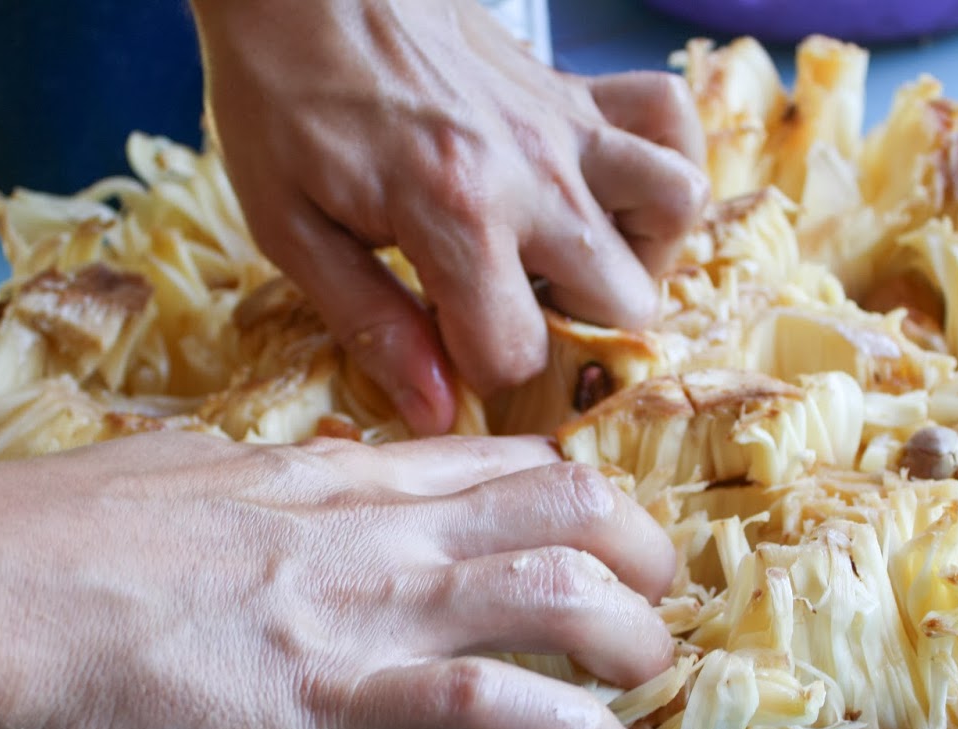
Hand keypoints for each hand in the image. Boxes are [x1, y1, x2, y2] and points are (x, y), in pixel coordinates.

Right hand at [0, 432, 675, 728]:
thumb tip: (311, 489)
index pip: (500, 462)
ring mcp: (364, 611)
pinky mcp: (335, 700)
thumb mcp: (197, 479)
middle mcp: (374, 532)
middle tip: (658, 600)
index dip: (576, 497)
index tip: (604, 538)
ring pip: (553, 591)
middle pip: (560, 506)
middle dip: (638, 551)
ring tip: (650, 679)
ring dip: (629, 638)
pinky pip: (491, 708)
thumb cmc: (66, 539)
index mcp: (339, 480)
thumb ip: (276, 492)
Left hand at [192, 0, 708, 433]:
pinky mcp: (572, 89)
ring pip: (675, 205)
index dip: (481, 376)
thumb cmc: (282, 93)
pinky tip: (612, 191)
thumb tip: (435, 410)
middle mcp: (531, 172)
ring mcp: (563, 125)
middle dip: (571, 332)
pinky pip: (669, 116)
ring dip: (637, 253)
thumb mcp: (292, 227)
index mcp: (454, 214)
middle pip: (620, 299)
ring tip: (576, 265)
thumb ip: (370, 322)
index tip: (446, 353)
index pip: (516, 351)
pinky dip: (665, 157)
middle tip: (508, 316)